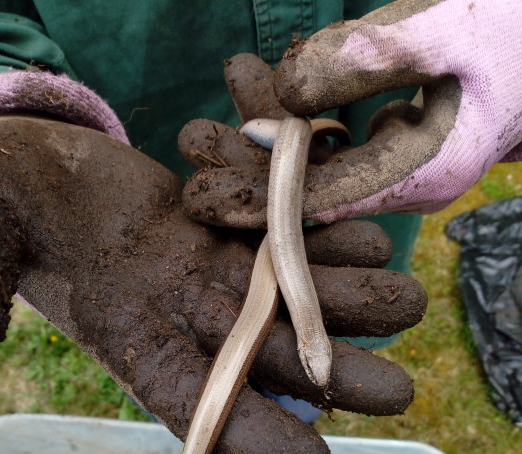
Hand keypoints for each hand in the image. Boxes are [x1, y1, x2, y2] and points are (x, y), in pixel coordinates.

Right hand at [0, 116, 425, 453]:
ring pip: (291, 297)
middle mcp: (184, 320)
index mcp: (131, 343)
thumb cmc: (11, 206)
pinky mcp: (229, 231)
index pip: (194, 407)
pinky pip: (286, 239)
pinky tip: (369, 238)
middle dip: (335, 374)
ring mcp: (213, 274)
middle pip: (268, 358)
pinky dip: (327, 238)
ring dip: (349, 300)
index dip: (253, 438)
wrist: (46, 178)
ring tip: (407, 301)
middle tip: (396, 391)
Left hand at [182, 0, 521, 225]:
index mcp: (428, 171)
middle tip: (191, 145)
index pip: (330, 201)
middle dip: (250, 170)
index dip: (265, 201)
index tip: (208, 200)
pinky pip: (336, 140)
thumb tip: (285, 90)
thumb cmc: (512, 27)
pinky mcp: (396, 147)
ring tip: (207, 124)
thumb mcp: (445, 25)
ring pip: (319, 163)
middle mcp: (410, 183)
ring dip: (265, 138)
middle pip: (315, 188)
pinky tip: (260, 87)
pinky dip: (296, 117)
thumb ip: (366, 56)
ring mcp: (403, 168)